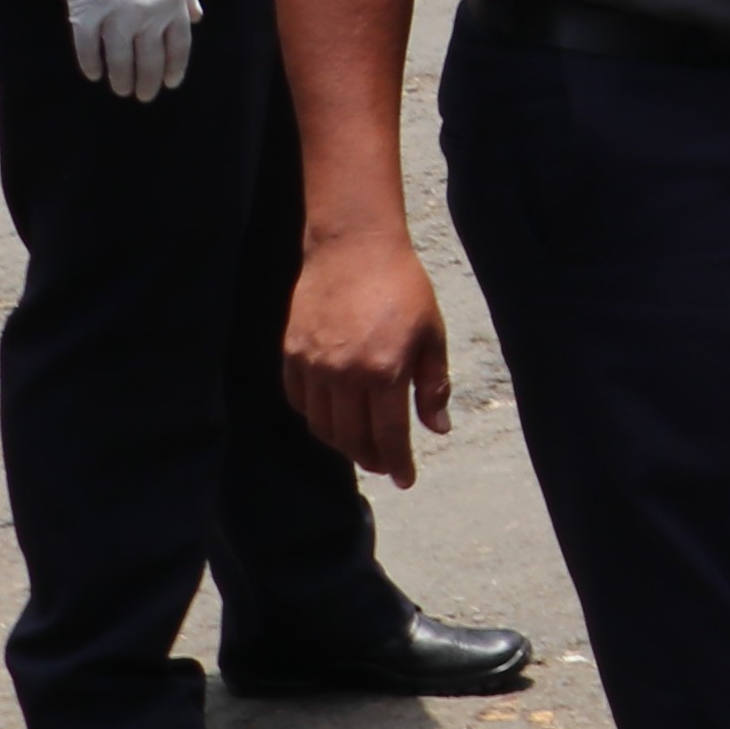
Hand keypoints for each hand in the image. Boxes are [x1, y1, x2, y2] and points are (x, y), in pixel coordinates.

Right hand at [55, 0, 200, 102]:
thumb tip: (198, 19)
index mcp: (172, 3)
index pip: (178, 46)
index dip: (174, 68)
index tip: (170, 82)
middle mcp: (147, 16)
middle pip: (149, 59)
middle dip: (148, 81)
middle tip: (144, 95)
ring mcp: (114, 17)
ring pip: (119, 60)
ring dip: (121, 78)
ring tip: (121, 89)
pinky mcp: (84, 14)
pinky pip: (86, 47)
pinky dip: (90, 63)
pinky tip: (94, 74)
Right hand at [283, 227, 453, 489]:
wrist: (354, 248)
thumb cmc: (403, 288)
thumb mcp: (432, 335)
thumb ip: (433, 386)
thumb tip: (438, 429)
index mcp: (384, 372)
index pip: (389, 434)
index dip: (398, 462)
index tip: (405, 479)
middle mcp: (344, 375)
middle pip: (352, 437)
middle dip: (370, 459)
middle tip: (384, 464)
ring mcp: (312, 366)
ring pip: (322, 425)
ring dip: (342, 444)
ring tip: (360, 447)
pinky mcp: (291, 354)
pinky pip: (299, 401)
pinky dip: (315, 418)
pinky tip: (331, 419)